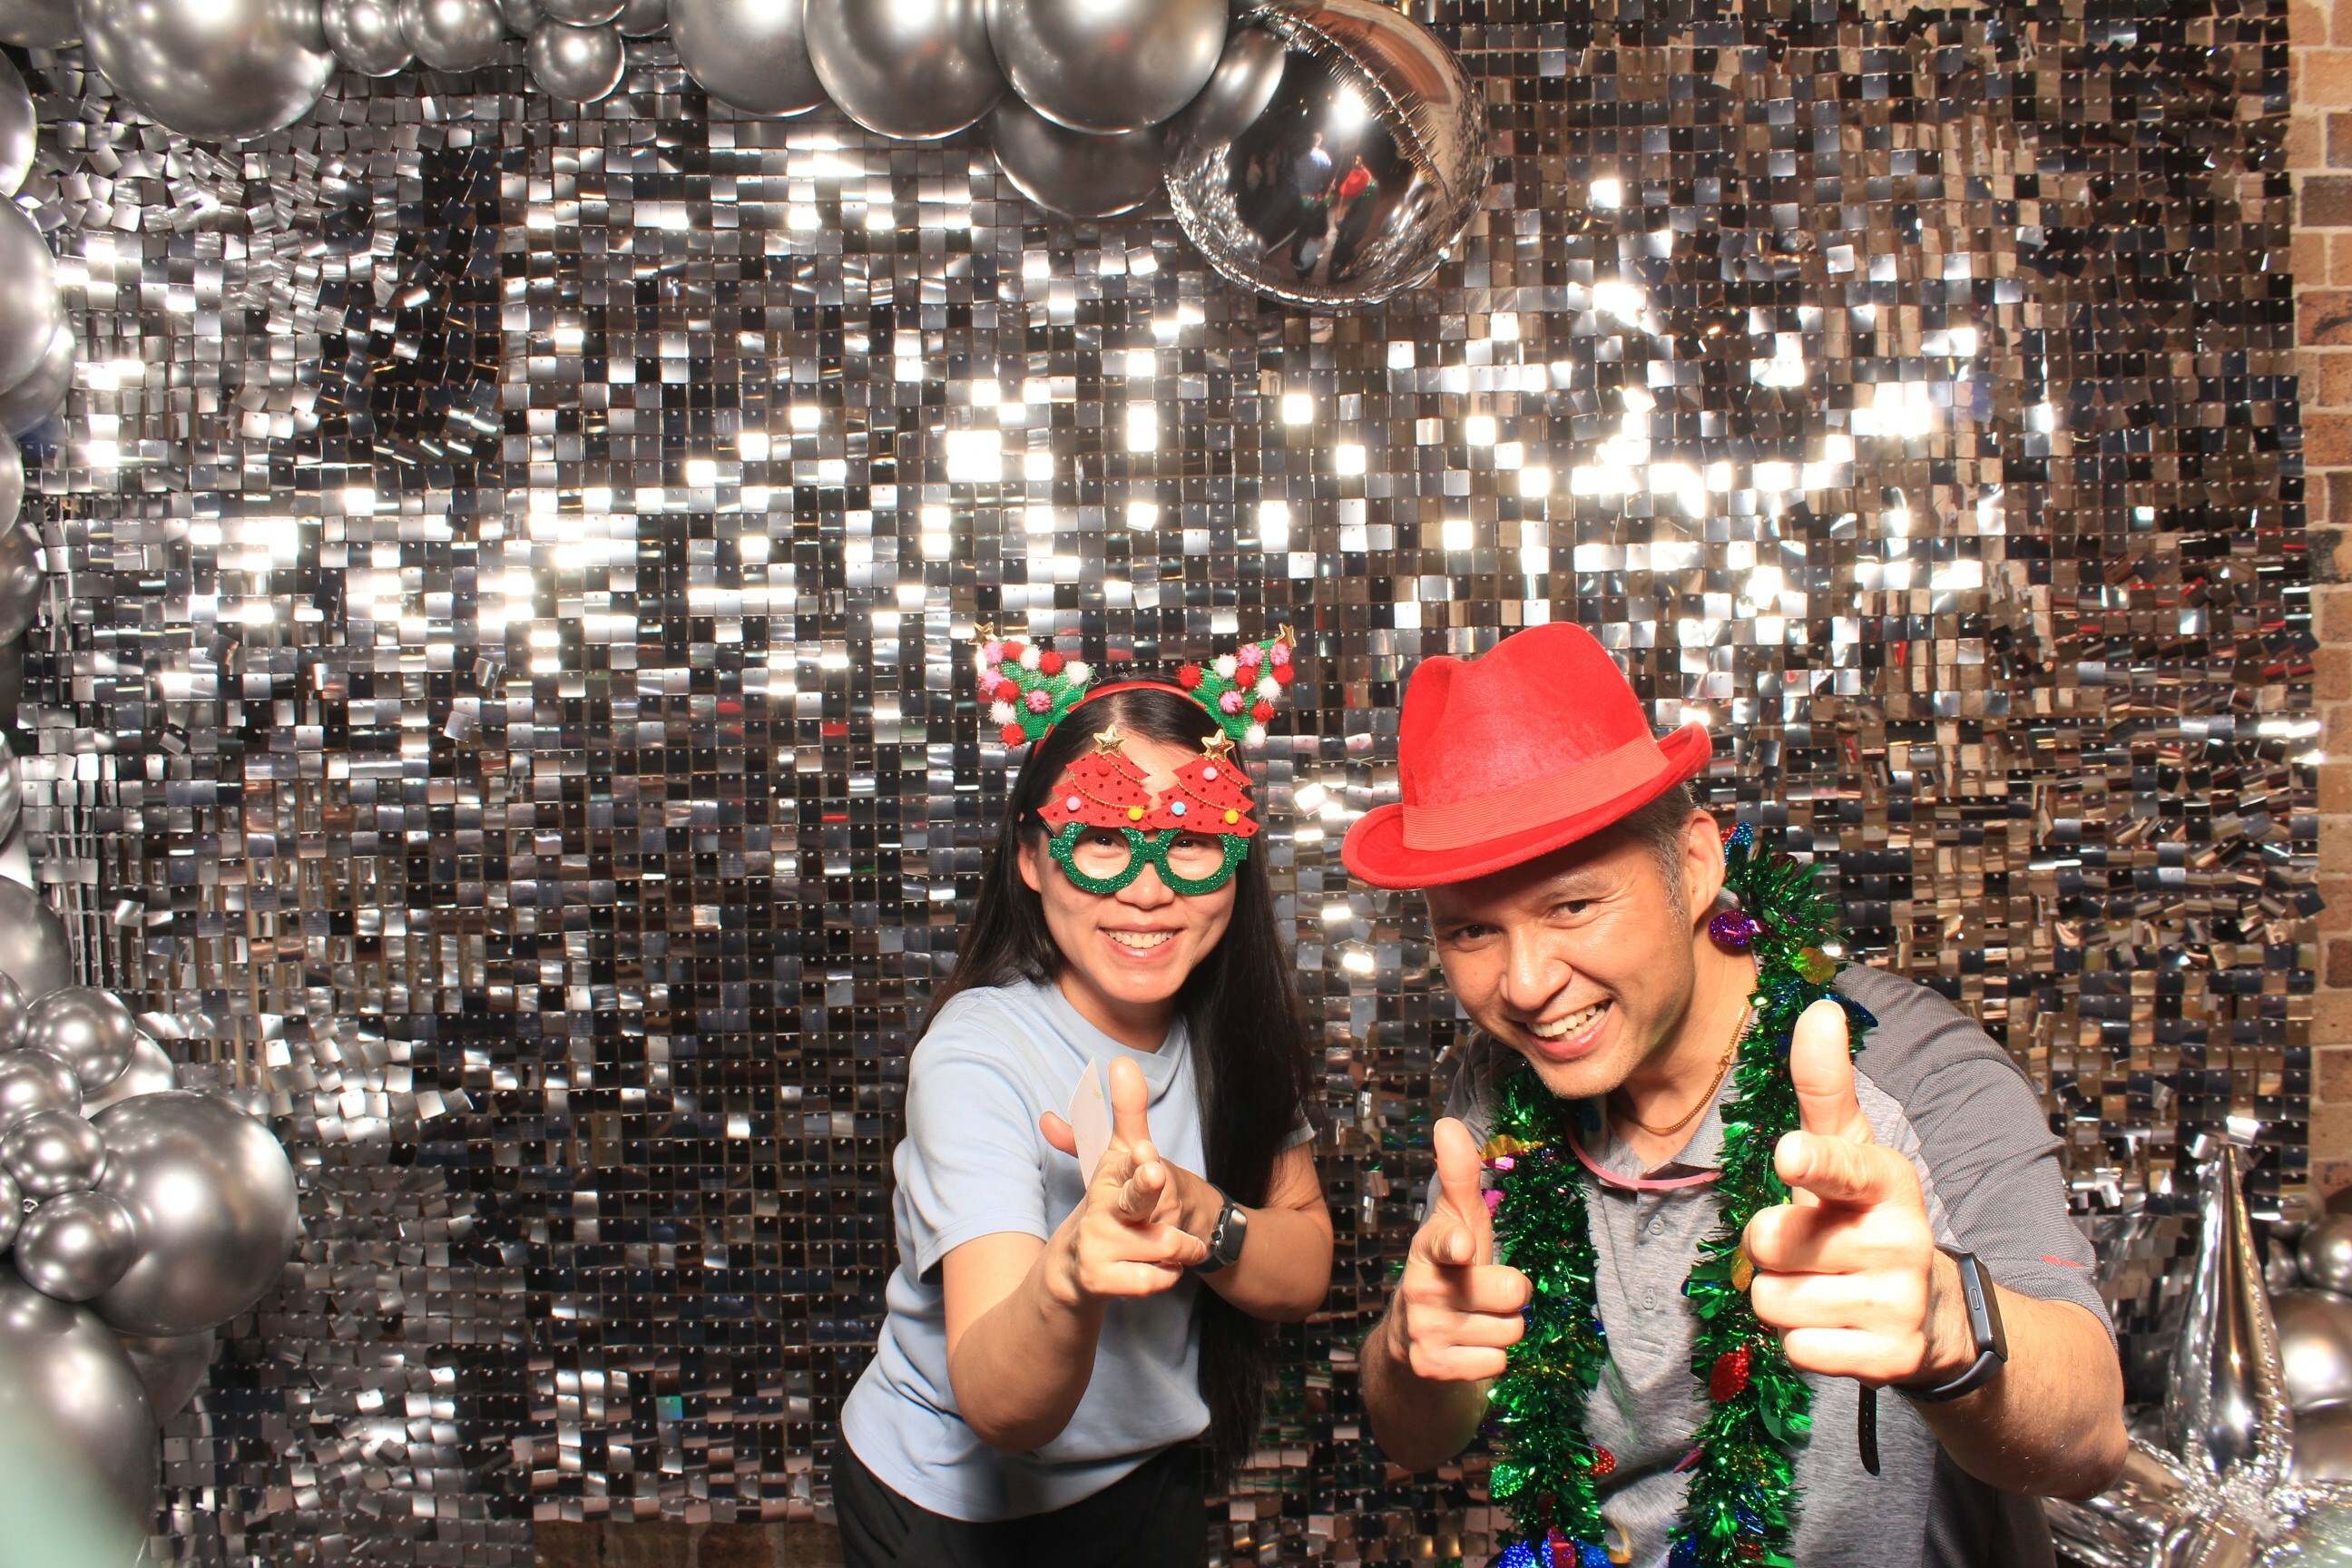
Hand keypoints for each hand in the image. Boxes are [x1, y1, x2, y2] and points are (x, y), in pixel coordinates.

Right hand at [1039, 1056, 1207, 1304]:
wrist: (1073, 1271)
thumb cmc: (1108, 1207)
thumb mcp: (1121, 1158)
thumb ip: (1128, 1112)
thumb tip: (1122, 1062)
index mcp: (1108, 1175)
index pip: (1129, 1162)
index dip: (1140, 1160)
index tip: (1146, 1151)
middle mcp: (1099, 1207)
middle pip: (1135, 1195)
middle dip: (1146, 1184)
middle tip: (1155, 1171)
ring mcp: (1096, 1245)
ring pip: (1166, 1245)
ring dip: (1183, 1248)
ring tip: (1176, 1245)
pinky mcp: (1099, 1280)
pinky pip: (1157, 1278)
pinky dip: (1169, 1275)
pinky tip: (1159, 1269)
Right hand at [1385, 1116, 1531, 1382]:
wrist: (1412, 1339)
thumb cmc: (1449, 1270)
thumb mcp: (1457, 1223)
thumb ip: (1458, 1176)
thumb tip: (1447, 1123)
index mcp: (1430, 1247)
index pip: (1446, 1242)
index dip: (1457, 1245)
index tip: (1463, 1248)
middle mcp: (1421, 1288)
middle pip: (1511, 1291)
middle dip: (1510, 1293)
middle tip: (1485, 1291)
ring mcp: (1424, 1331)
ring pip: (1511, 1331)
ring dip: (1502, 1328)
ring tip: (1475, 1319)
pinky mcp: (1432, 1368)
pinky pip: (1496, 1364)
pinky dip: (1490, 1359)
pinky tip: (1468, 1347)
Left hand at [1743, 998, 1951, 1385]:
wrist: (1933, 1314)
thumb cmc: (1865, 1217)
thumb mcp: (1850, 1151)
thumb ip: (1825, 1086)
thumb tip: (1818, 1007)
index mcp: (1886, 1180)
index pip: (1842, 1166)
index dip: (1813, 1161)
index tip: (1788, 1153)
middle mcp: (1901, 1238)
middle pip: (1772, 1242)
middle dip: (1773, 1250)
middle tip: (1811, 1249)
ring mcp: (1899, 1301)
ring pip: (1774, 1301)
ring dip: (1784, 1298)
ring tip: (1825, 1287)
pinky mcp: (1892, 1358)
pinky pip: (1798, 1351)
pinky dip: (1804, 1344)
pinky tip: (1838, 1327)